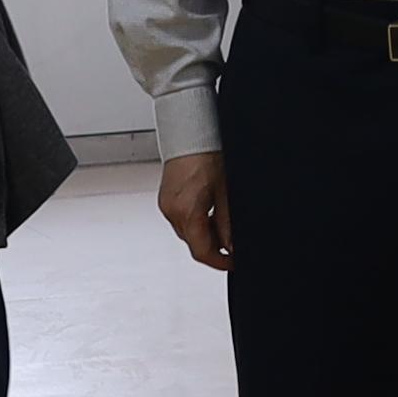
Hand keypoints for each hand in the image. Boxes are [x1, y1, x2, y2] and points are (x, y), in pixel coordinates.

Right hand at [156, 148, 231, 269]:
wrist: (190, 133)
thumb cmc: (207, 155)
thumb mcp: (225, 192)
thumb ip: (227, 223)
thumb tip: (231, 245)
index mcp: (187, 212)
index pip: (202, 251)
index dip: (219, 262)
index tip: (232, 262)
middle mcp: (172, 211)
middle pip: (193, 243)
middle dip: (213, 246)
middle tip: (231, 240)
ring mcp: (166, 205)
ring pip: (187, 232)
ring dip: (204, 233)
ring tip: (221, 220)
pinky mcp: (165, 199)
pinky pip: (181, 219)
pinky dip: (195, 221)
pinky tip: (207, 210)